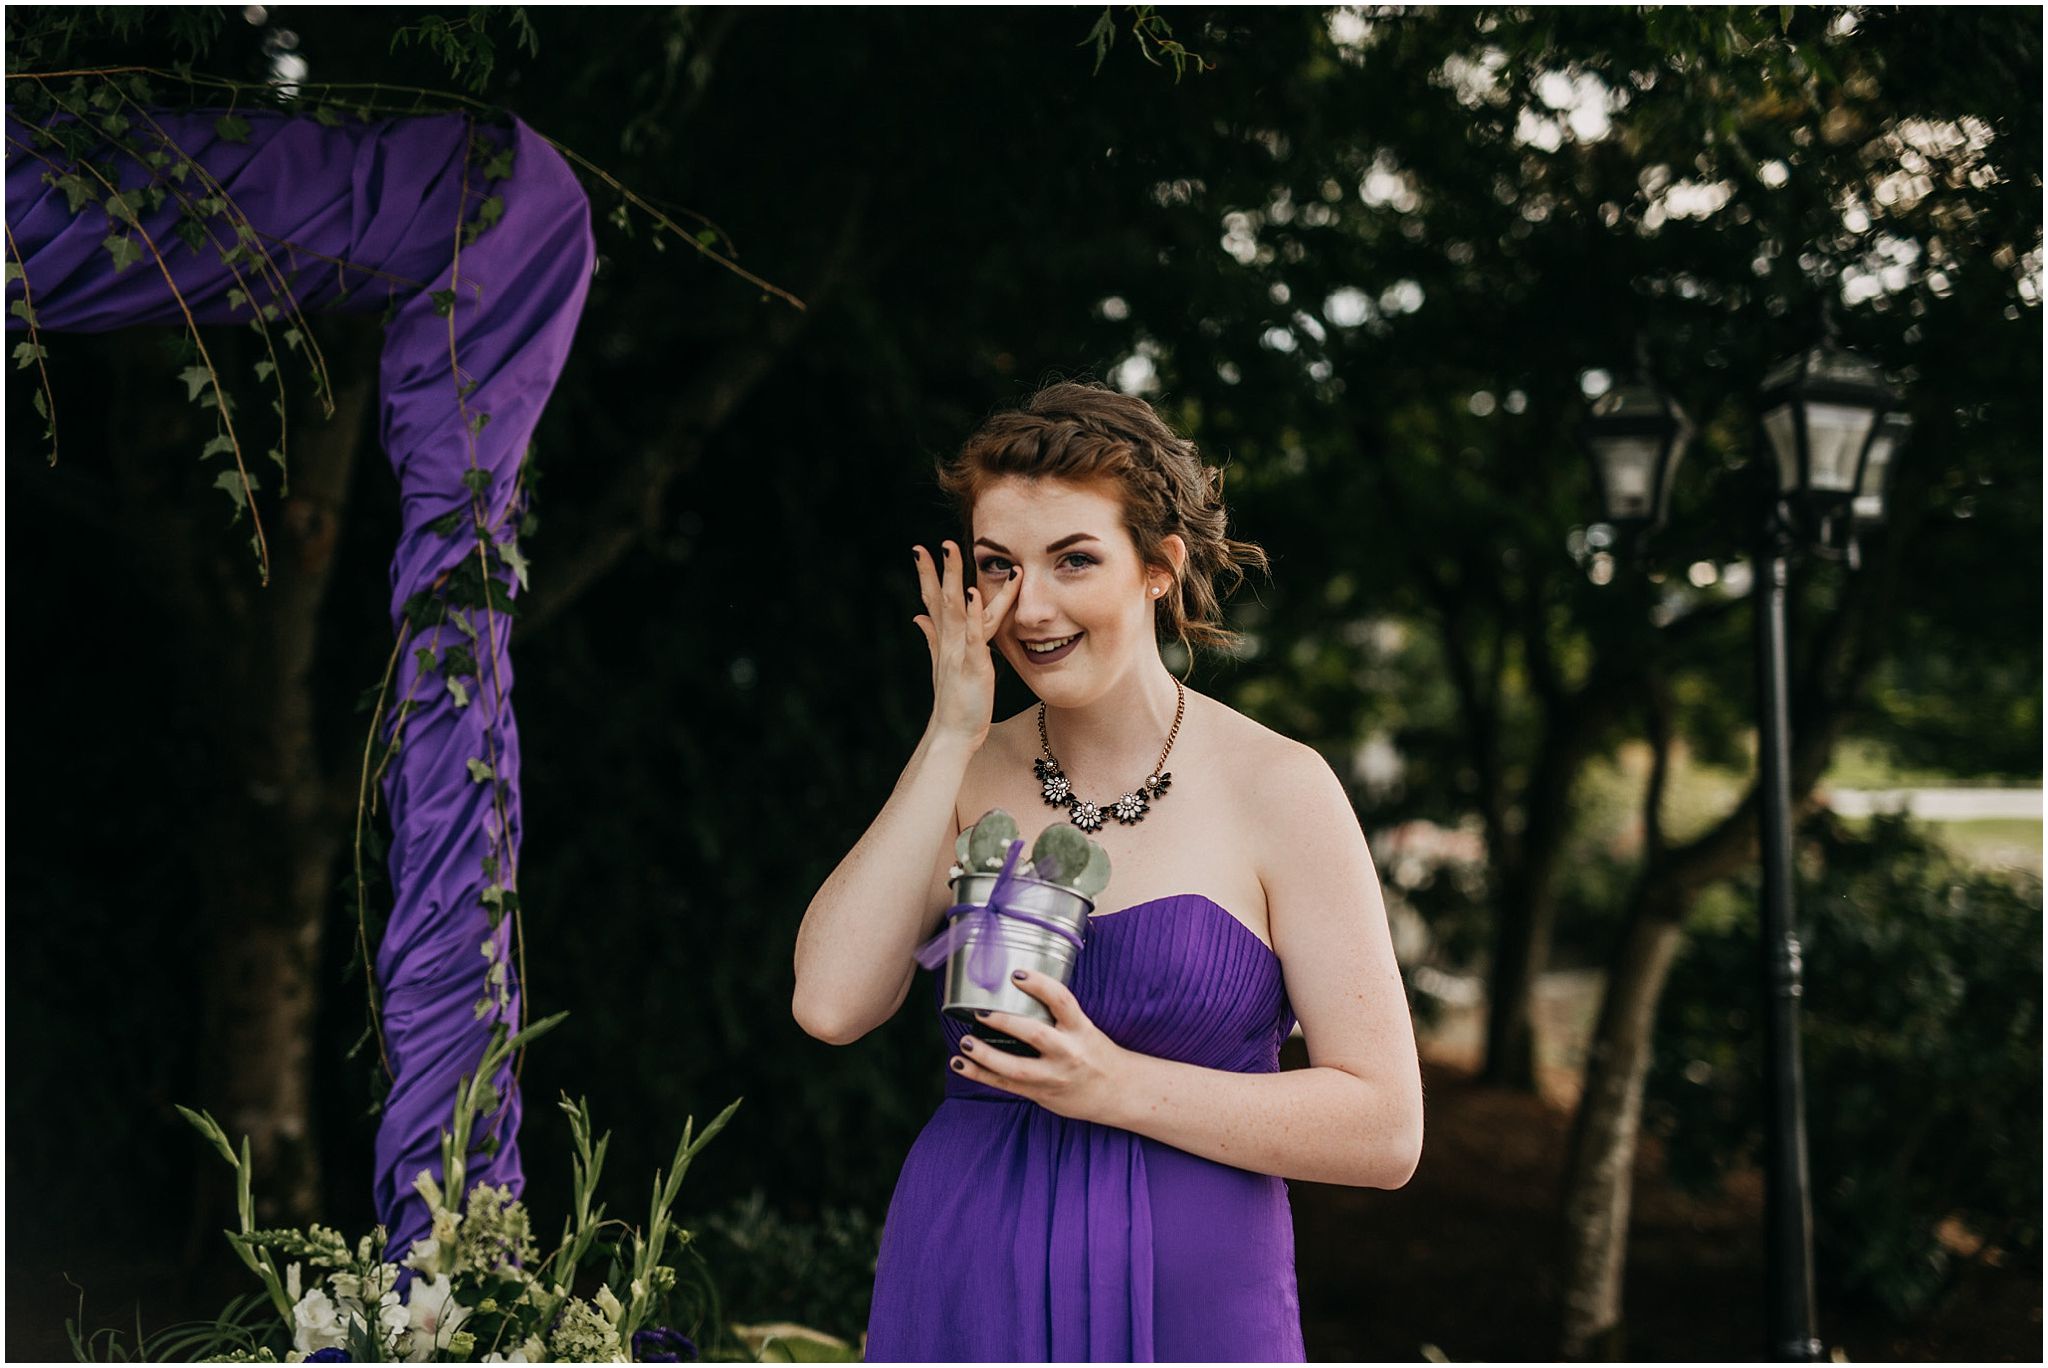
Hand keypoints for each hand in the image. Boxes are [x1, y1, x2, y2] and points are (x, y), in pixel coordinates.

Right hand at [913, 539, 1022, 752]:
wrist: (953, 732)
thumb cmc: (954, 699)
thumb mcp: (942, 662)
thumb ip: (931, 636)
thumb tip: (918, 616)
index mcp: (945, 639)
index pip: (934, 601)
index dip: (927, 575)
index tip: (921, 549)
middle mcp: (949, 641)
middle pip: (943, 599)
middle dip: (939, 570)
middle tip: (939, 543)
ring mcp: (959, 651)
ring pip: (956, 609)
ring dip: (953, 580)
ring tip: (951, 554)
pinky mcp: (973, 665)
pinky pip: (974, 636)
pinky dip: (974, 615)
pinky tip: (974, 595)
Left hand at [950, 969, 1129, 1124]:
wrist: (1118, 1092)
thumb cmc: (1096, 1053)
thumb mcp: (1085, 1028)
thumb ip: (1058, 1015)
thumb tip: (1017, 989)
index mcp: (1081, 1029)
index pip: (1061, 1000)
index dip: (1039, 985)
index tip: (1017, 974)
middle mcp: (1068, 1052)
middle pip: (1035, 1035)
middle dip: (1004, 1022)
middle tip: (980, 1011)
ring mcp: (1054, 1076)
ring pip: (1016, 1068)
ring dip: (986, 1055)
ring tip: (965, 1042)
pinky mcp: (1041, 1094)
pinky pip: (1006, 1085)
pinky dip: (980, 1074)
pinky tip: (960, 1064)